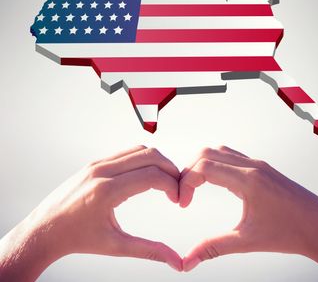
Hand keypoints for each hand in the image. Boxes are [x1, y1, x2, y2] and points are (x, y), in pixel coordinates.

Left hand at [0, 146, 181, 281]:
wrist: (45, 229)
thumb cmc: (76, 238)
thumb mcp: (114, 246)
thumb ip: (149, 250)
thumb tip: (175, 261)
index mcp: (106, 191)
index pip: (151, 175)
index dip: (172, 184)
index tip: (178, 198)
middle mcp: (102, 171)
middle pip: (149, 155)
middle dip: (170, 169)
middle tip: (177, 187)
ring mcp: (97, 163)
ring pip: (139, 149)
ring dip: (158, 162)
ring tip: (165, 181)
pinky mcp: (95, 162)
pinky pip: (127, 152)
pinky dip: (144, 159)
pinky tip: (148, 175)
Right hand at [180, 146, 317, 281]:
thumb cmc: (289, 233)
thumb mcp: (247, 242)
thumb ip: (213, 248)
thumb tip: (187, 262)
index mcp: (248, 180)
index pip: (204, 167)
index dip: (186, 182)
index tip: (183, 203)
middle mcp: (251, 166)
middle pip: (207, 153)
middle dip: (189, 171)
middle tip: (184, 193)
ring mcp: (257, 164)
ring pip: (219, 151)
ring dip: (201, 165)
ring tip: (194, 186)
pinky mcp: (260, 167)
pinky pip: (231, 156)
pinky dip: (215, 164)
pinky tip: (213, 180)